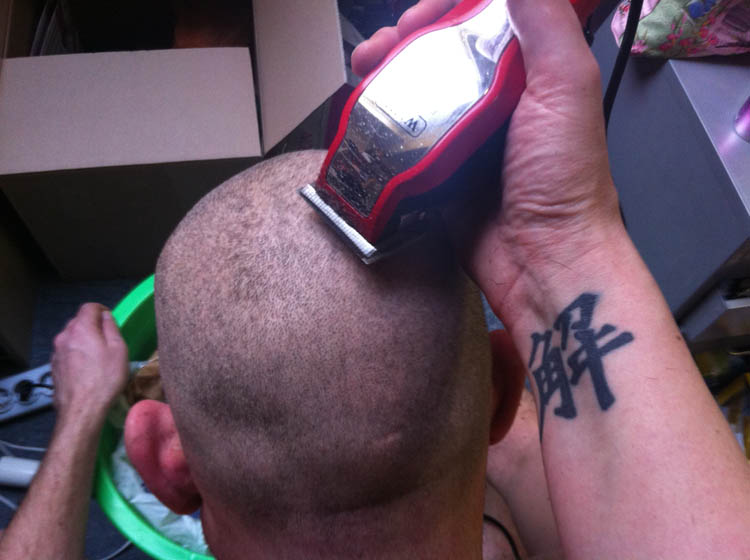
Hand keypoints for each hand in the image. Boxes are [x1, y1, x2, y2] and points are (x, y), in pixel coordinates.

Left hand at [51, 303, 128, 420]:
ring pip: (71, 337)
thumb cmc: (105, 378)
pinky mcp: (53, 367)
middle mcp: (64, 336)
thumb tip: (105, 317)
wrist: (82, 408)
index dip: (101, 310)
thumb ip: (111, 328)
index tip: (110, 320)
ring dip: (83, 340)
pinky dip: (76, 354)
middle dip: (92, 325)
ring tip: (97, 356)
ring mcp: (56, 352)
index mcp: (81, 328)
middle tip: (107, 340)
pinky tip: (86, 369)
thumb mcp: (118, 350)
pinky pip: (66, 352)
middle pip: (78, 321)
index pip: (89, 307)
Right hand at [352, 0, 622, 316]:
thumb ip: (546, 24)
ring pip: (415, 93)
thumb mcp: (566, 86)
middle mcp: (493, 102)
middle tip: (384, 44)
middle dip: (405, 39)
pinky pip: (403, 139)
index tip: (423, 15)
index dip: (447, 9)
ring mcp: (462, 139)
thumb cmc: (565, 177)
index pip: (480, 22)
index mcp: (527, 74)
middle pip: (440, 54)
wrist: (544, 259)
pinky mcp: (438, 173)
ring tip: (362, 68)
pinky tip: (362, 112)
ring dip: (384, 74)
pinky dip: (380, 123)